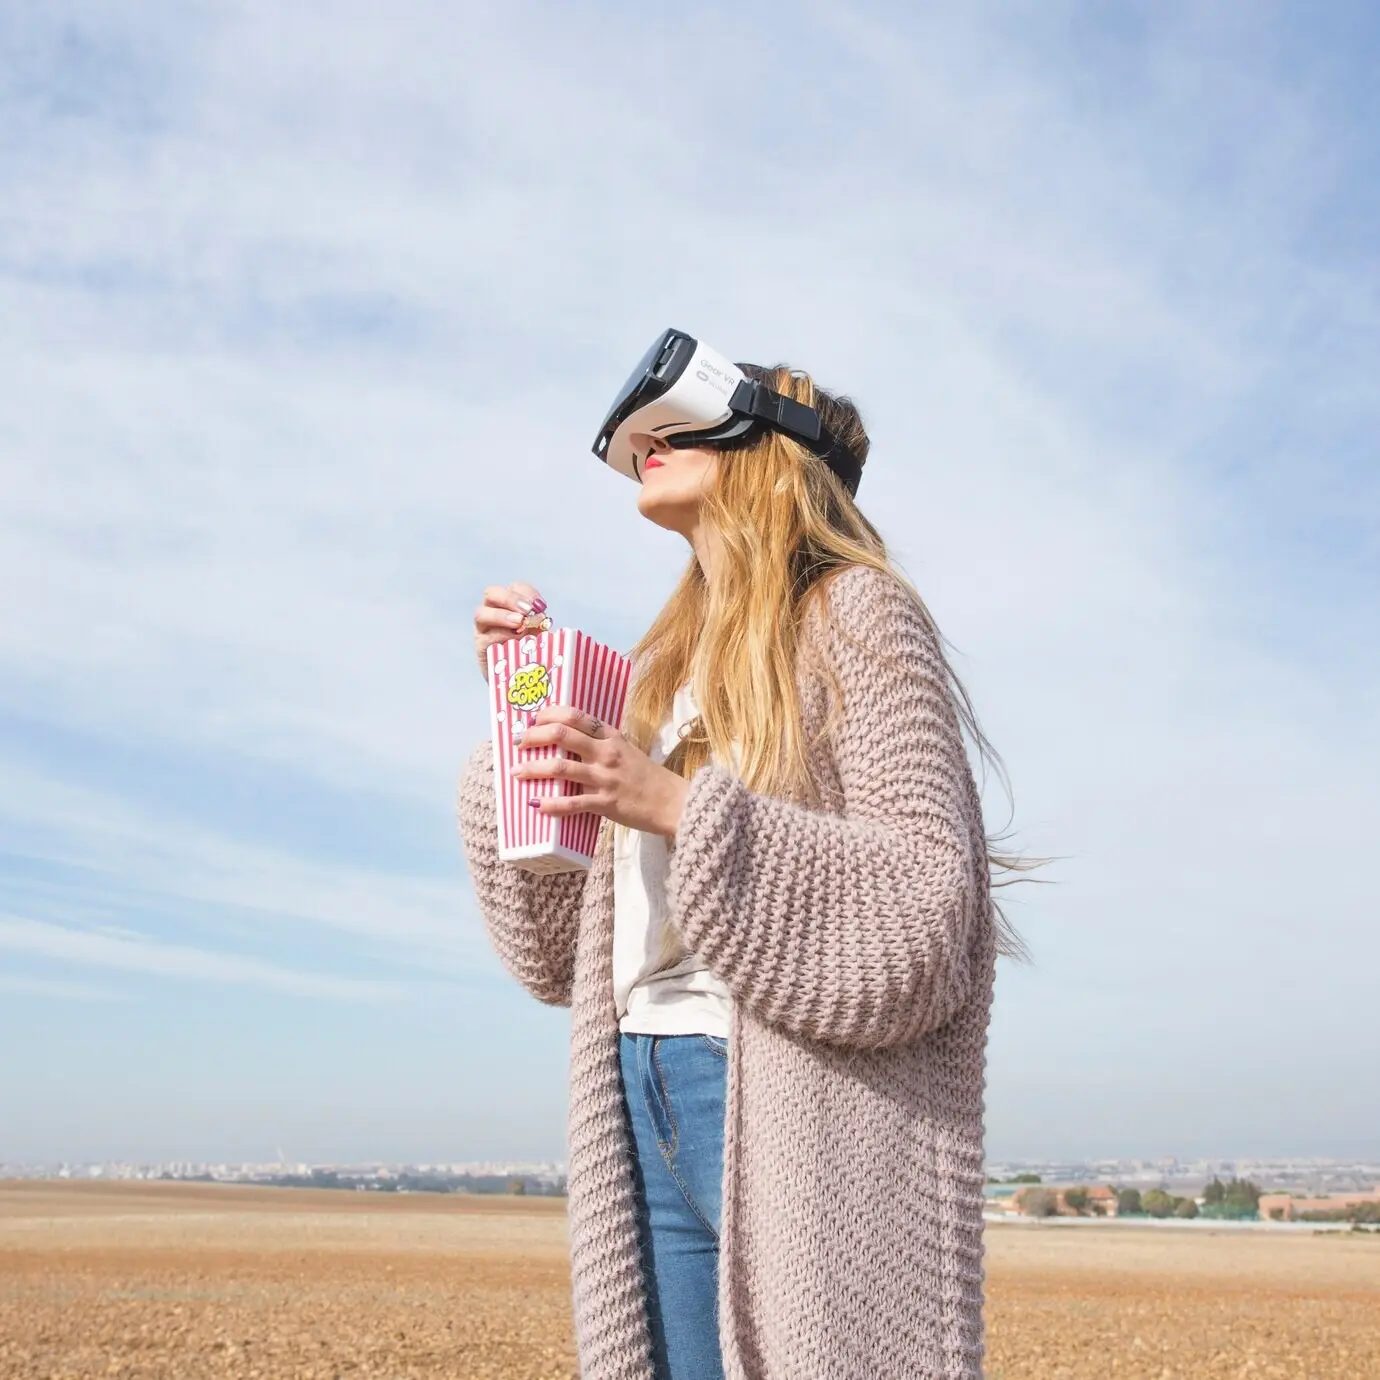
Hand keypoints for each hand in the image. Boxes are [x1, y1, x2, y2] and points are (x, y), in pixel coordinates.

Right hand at [473, 581, 546, 680]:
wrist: (519, 678)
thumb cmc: (532, 653)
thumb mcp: (540, 635)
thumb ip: (540, 625)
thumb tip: (544, 620)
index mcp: (509, 605)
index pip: (515, 588)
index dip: (527, 592)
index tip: (542, 606)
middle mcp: (492, 612)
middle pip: (492, 593)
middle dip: (511, 599)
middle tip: (527, 611)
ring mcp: (483, 629)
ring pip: (481, 614)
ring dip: (501, 616)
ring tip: (519, 624)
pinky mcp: (480, 647)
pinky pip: (485, 638)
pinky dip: (501, 637)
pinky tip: (514, 642)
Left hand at [513, 705, 689, 837]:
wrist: (673, 802)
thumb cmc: (648, 777)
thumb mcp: (627, 750)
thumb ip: (601, 744)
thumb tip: (570, 741)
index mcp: (610, 736)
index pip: (574, 715)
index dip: (548, 714)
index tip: (533, 720)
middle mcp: (606, 753)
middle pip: (561, 735)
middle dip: (533, 737)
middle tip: (519, 743)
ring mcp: (604, 778)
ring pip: (560, 768)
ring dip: (533, 769)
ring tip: (516, 772)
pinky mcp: (605, 803)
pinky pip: (572, 803)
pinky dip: (551, 804)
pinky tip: (536, 804)